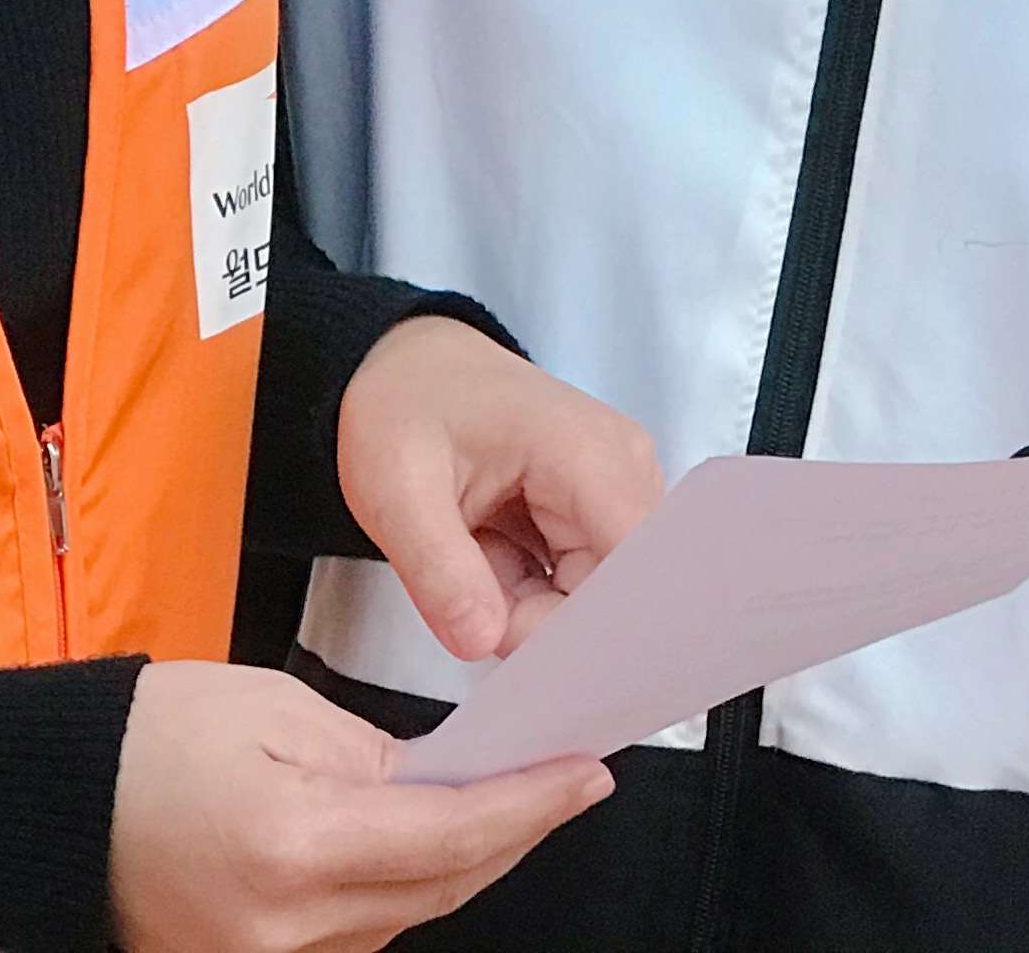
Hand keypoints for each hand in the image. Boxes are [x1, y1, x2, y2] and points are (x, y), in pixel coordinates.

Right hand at [106, 659, 609, 952]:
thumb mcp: (273, 708)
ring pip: (407, 916)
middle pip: (441, 888)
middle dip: (514, 831)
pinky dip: (403, 888)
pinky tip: (429, 843)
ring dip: (463, 861)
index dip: (530, 803)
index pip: (450, 834)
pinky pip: (360, 933)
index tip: (585, 773)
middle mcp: (285, 927)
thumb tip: (447, 781)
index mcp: (292, 846)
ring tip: (508, 800)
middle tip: (568, 781)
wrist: (50, 804)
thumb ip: (376, 753)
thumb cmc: (144, 740)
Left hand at [336, 317, 662, 663]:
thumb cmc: (404, 406)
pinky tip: (489, 555)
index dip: (589, 633)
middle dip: (541, 624)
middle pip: (615, 597)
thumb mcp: (394, 488)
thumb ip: (439, 569)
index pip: (634, 573)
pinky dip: (530, 592)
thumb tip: (483, 643)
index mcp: (589, 453)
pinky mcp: (601, 510)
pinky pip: (581, 585)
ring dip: (530, 607)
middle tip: (467, 602)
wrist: (406, 367)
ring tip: (472, 556)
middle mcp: (624, 470)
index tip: (522, 662)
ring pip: (596, 600)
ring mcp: (618, 490)